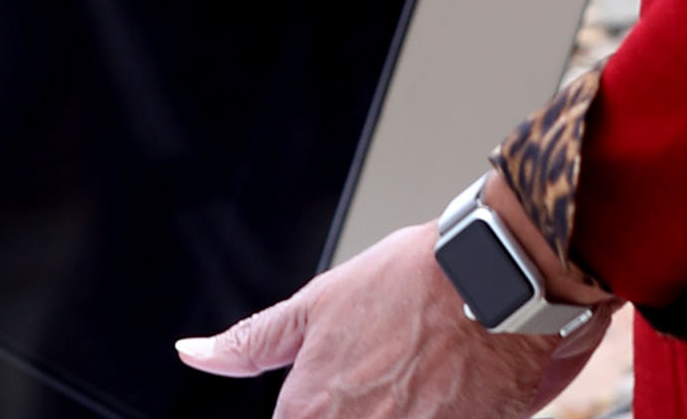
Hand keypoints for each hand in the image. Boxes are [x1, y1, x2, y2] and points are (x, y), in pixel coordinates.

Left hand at [178, 224, 599, 418]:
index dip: (311, 411)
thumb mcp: (318, 304)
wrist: (495, 280)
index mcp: (308, 410)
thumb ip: (253, 342)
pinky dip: (424, 413)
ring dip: (390, 409)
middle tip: (384, 373)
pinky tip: (434, 393)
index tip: (340, 390)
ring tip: (409, 381)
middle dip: (355, 409)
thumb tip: (192, 353)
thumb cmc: (410, 282)